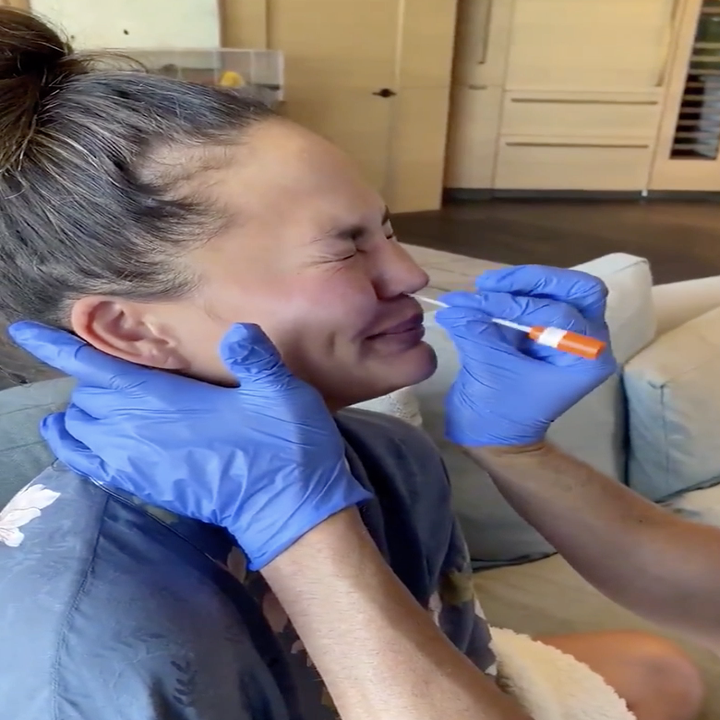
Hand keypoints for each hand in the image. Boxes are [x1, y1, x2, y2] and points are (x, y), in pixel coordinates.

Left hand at [9, 322, 371, 568]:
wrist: (287, 513)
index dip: (60, 349)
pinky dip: (72, 445)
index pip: (100, 370)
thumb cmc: (288, 450)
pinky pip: (90, 464)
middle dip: (91, 376)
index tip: (23, 332)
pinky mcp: (148, 488)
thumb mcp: (284, 394)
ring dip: (82, 408)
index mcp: (172, 403)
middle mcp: (144, 434)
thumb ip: (255, 358)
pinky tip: (68, 434)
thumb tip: (236, 329)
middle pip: (88, 398)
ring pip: (82, 431)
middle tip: (118, 364)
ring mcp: (143, 465)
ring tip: (95, 395)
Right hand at [435, 265, 617, 446]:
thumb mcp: (487, 368)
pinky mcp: (549, 329)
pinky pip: (540, 299)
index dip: (515, 305)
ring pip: (561, 288)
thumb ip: (475, 329)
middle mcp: (589, 342)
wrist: (495, 437)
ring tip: (483, 287)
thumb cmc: (498, 413)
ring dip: (522, 283)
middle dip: (534, 281)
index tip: (478, 302)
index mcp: (585, 359)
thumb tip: (454, 300)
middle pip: (578, 290)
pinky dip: (514, 292)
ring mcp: (571, 334)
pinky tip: (486, 294)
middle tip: (493, 284)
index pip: (558, 314)